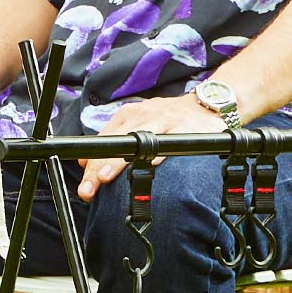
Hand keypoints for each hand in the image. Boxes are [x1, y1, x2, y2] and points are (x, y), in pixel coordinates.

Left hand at [76, 94, 222, 201]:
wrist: (207, 104)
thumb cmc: (169, 118)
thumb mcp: (139, 122)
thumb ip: (114, 141)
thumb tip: (85, 163)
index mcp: (131, 115)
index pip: (105, 139)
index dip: (92, 162)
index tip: (85, 184)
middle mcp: (145, 115)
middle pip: (117, 141)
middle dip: (99, 165)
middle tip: (88, 187)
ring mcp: (166, 120)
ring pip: (138, 140)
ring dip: (120, 159)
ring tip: (106, 176)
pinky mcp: (186, 127)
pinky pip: (171, 140)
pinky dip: (159, 153)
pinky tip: (148, 166)